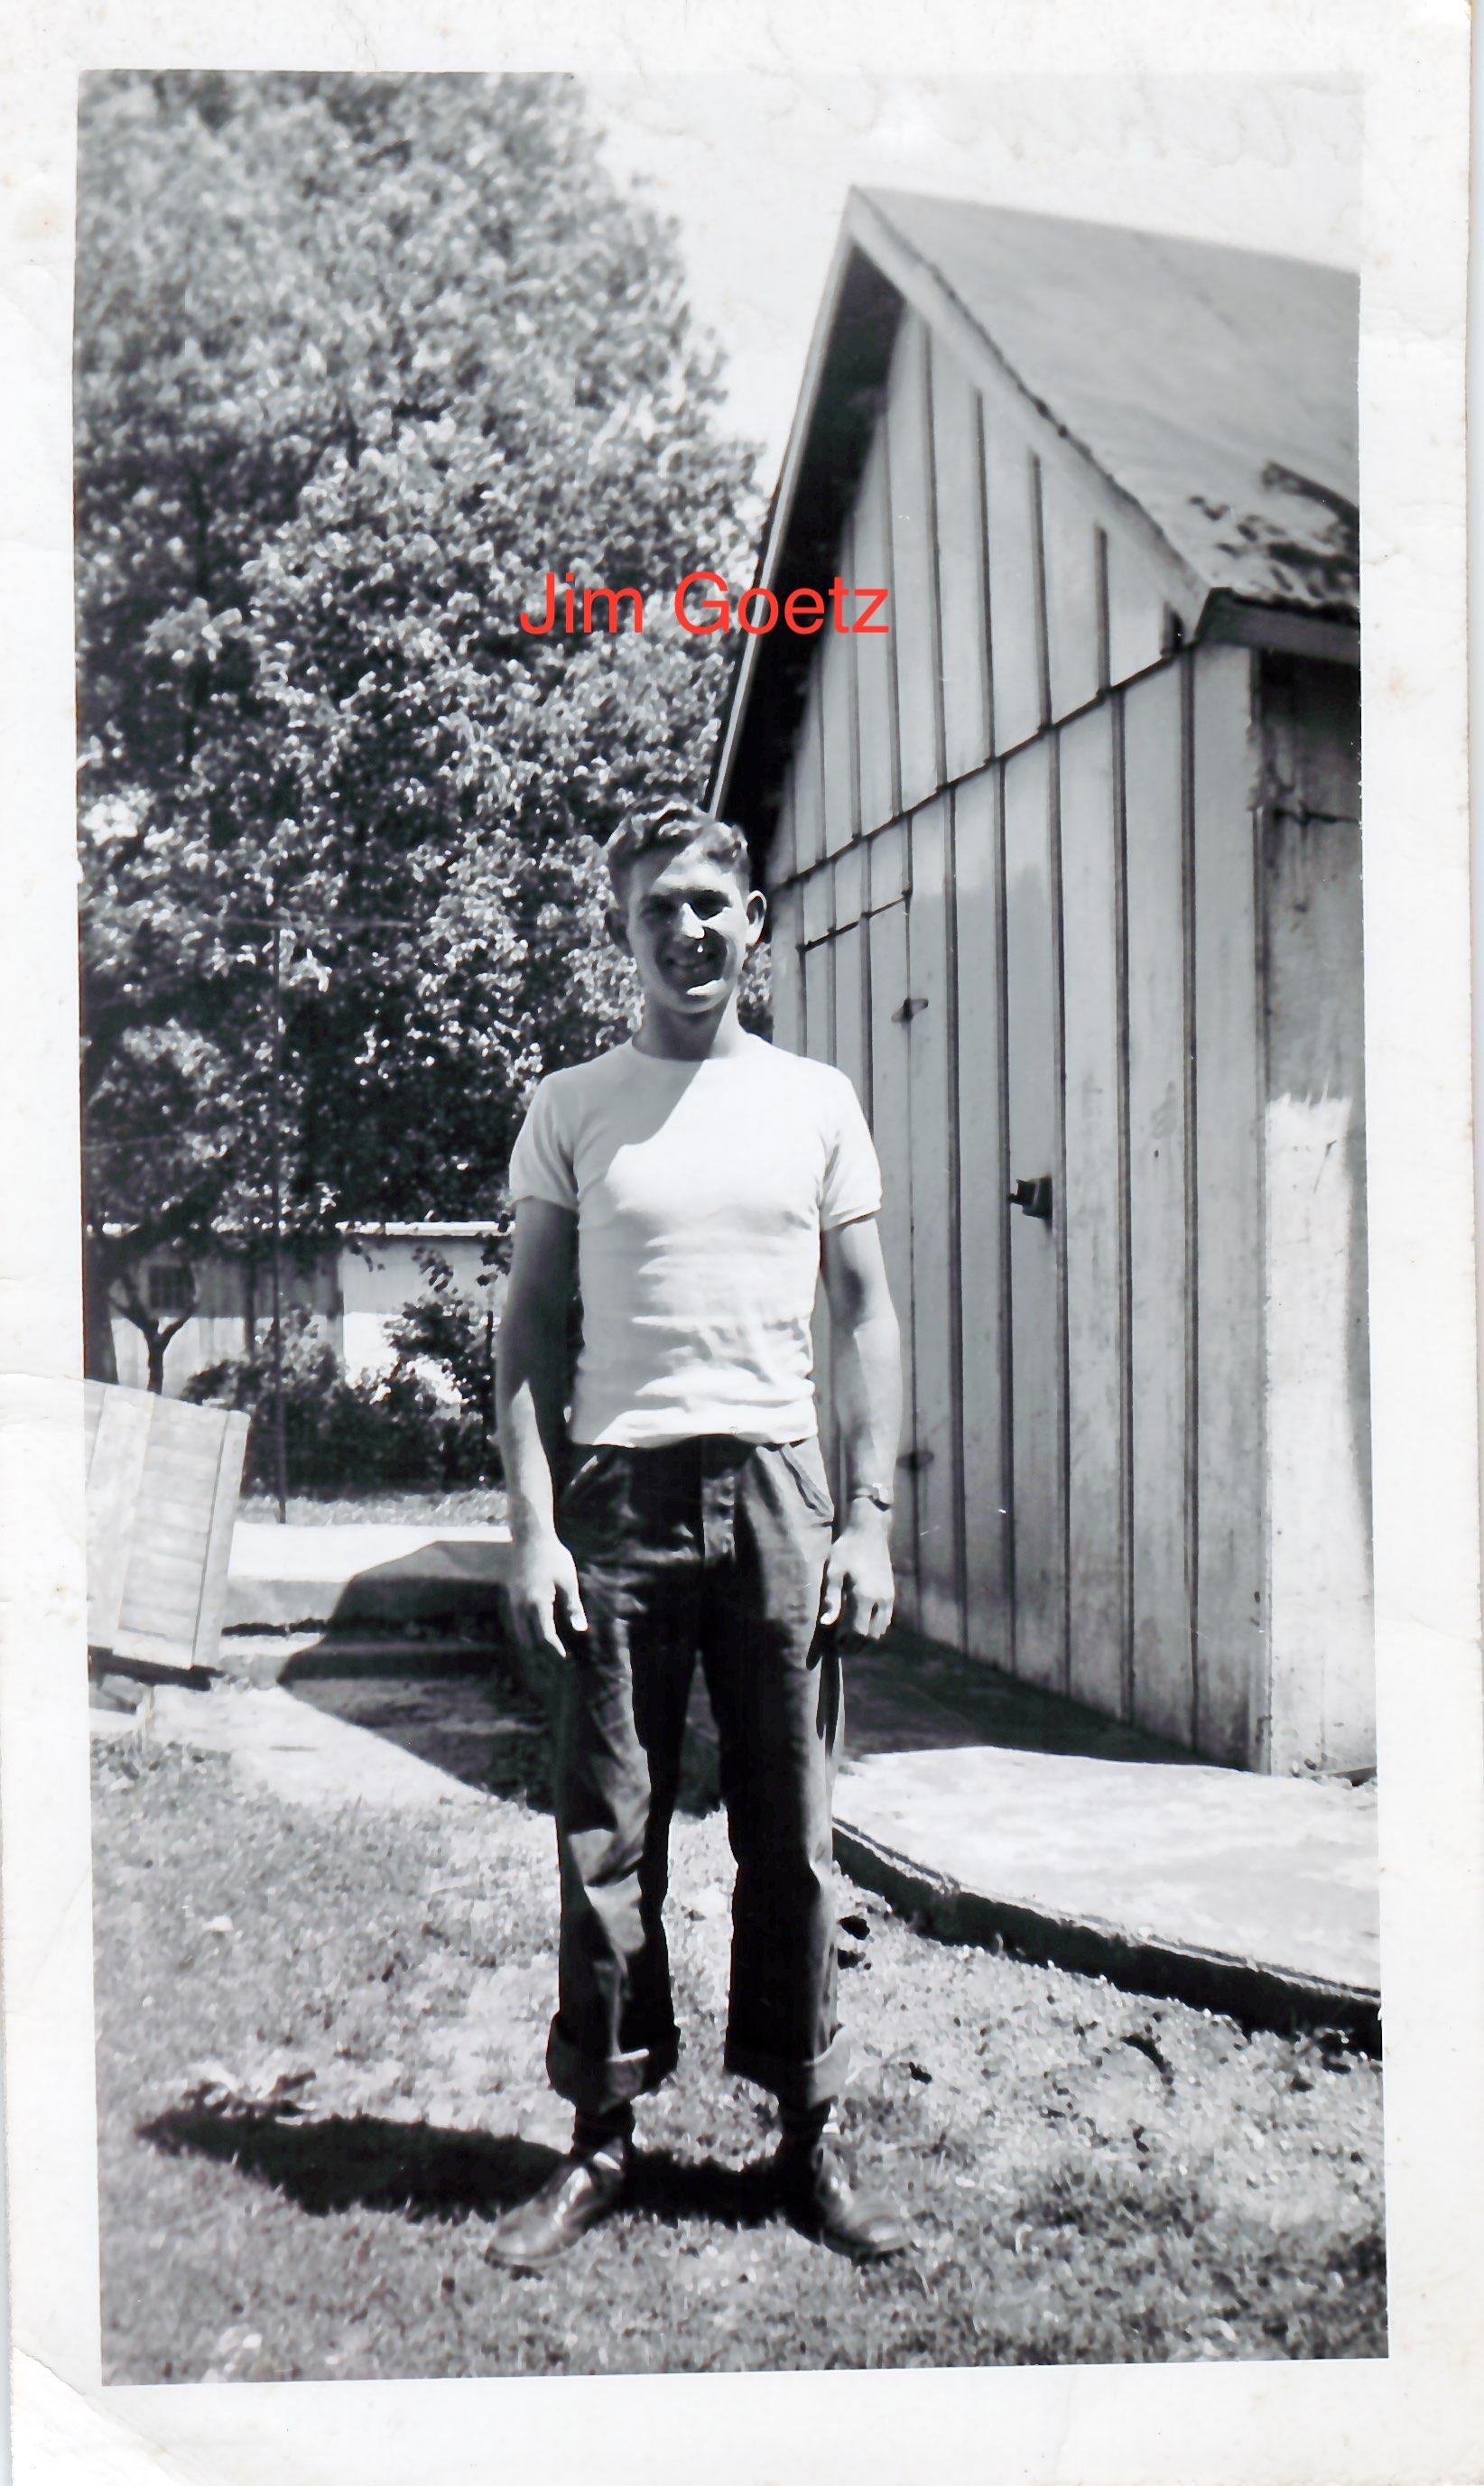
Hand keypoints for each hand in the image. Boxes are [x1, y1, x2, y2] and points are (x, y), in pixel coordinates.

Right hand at [505, 1527, 587, 1660]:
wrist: (530, 1537)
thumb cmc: (553, 1557)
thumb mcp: (568, 1580)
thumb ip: (573, 1606)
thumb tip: (580, 1629)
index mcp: (537, 1602)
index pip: (544, 1635)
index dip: (554, 1650)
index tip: (564, 1659)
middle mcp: (521, 1605)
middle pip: (528, 1639)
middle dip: (542, 1652)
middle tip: (556, 1662)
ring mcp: (513, 1600)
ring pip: (519, 1631)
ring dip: (532, 1642)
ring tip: (547, 1651)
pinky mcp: (511, 1595)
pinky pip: (516, 1621)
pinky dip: (526, 1631)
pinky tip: (537, 1632)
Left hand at [819, 1507, 893, 1645]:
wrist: (868, 1533)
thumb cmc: (846, 1551)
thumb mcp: (833, 1572)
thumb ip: (831, 1599)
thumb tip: (826, 1624)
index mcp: (864, 1596)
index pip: (859, 1632)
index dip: (846, 1642)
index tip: (834, 1643)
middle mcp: (880, 1600)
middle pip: (871, 1636)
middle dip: (856, 1645)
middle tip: (841, 1646)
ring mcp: (889, 1597)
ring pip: (881, 1630)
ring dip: (867, 1639)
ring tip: (850, 1639)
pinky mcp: (891, 1594)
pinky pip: (886, 1620)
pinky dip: (875, 1628)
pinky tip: (862, 1626)